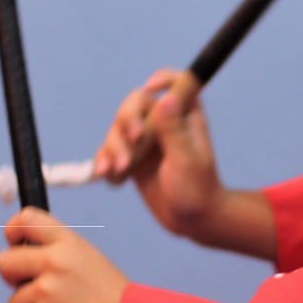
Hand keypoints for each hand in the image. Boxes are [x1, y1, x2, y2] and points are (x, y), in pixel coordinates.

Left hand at [0, 208, 129, 302]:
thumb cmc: (112, 299)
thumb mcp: (88, 259)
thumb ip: (57, 253)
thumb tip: (22, 256)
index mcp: (67, 243)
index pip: (26, 219)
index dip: (12, 231)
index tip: (14, 243)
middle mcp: (53, 261)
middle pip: (3, 262)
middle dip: (13, 279)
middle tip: (34, 289)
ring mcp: (45, 290)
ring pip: (14, 302)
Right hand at [93, 69, 224, 238]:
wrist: (192, 222)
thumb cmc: (198, 190)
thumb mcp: (186, 161)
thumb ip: (173, 130)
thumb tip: (165, 98)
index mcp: (186, 116)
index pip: (175, 84)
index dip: (162, 80)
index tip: (150, 90)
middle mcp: (164, 123)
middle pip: (134, 104)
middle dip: (126, 122)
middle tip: (131, 144)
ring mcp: (145, 141)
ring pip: (117, 129)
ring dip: (113, 148)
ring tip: (119, 172)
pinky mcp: (132, 159)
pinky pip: (109, 152)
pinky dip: (105, 162)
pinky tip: (109, 178)